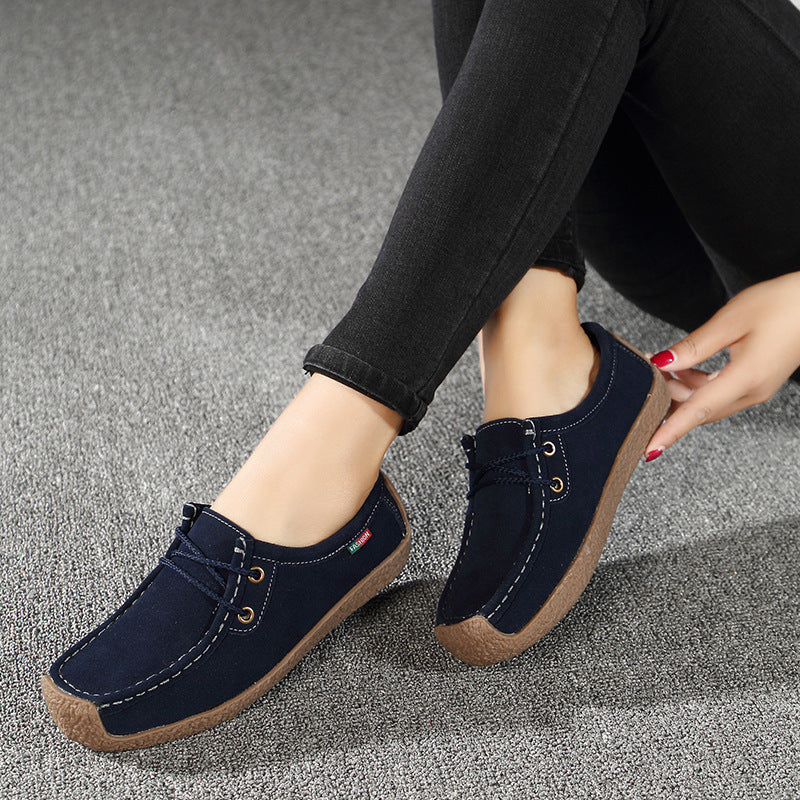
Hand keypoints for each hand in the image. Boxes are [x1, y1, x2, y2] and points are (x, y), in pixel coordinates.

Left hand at [643, 271, 799, 460]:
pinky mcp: (756, 381)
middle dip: (667, 400)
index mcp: (746, 378)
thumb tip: (663, 362)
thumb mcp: (731, 321)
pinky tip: (680, 365)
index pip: (698, 412)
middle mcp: (752, 391)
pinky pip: (717, 391)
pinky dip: (694, 382)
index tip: (648, 449)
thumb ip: (694, 346)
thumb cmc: (782, 304)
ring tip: (658, 366)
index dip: (670, 431)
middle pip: (698, 409)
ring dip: (679, 389)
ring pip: (706, 401)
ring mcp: (756, 388)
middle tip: (643, 379)